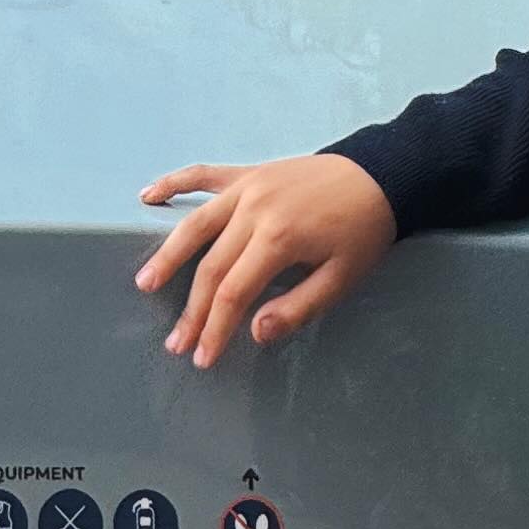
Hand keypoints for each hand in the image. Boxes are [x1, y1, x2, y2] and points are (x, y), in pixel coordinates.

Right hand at [134, 152, 395, 367]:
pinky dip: (174, 184)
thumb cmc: (364, 231)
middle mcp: (253, 210)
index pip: (233, 292)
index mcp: (277, 238)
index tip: (203, 356)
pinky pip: (204, 176)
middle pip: (211, 267)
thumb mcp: (342, 278)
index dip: (215, 328)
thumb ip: (298, 307)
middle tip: (176, 343)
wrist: (382, 175)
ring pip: (196, 224)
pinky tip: (148, 196)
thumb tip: (255, 332)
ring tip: (145, 282)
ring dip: (167, 255)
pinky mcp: (248, 172)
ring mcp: (247, 186)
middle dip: (192, 310)